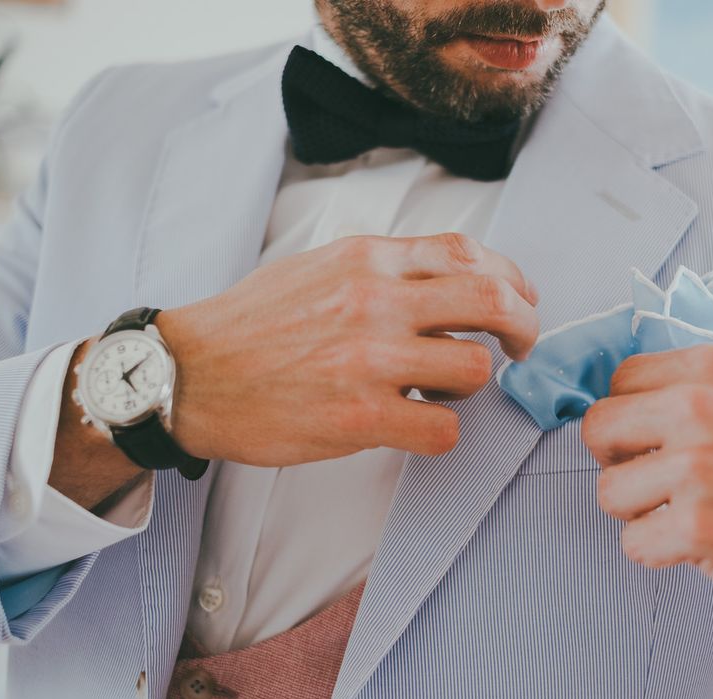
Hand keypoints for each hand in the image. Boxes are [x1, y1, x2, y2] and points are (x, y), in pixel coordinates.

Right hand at [157, 233, 539, 466]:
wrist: (190, 372)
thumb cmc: (250, 323)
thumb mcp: (316, 267)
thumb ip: (382, 268)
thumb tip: (443, 282)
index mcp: (365, 259)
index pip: (467, 253)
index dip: (510, 278)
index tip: (519, 300)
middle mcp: (372, 301)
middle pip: (492, 303)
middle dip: (523, 327)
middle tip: (518, 348)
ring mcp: (367, 360)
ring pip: (474, 369)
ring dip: (470, 385)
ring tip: (440, 390)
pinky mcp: (356, 417)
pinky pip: (442, 430)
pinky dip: (442, 431)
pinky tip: (417, 424)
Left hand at [582, 344, 712, 583]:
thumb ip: (687, 387)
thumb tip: (616, 399)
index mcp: (709, 367)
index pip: (619, 382)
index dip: (633, 415)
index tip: (659, 436)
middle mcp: (699, 408)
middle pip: (596, 429)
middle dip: (620, 458)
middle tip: (660, 473)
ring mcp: (699, 466)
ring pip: (608, 491)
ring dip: (641, 509)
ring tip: (685, 506)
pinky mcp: (699, 525)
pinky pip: (633, 542)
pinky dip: (660, 550)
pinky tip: (695, 539)